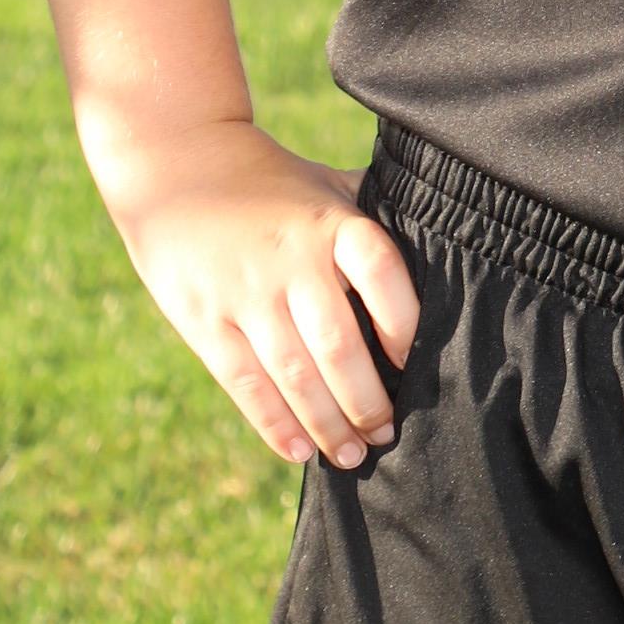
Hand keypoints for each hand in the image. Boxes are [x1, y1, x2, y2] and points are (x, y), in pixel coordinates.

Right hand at [103, 119, 419, 471]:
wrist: (177, 168)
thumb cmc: (274, 186)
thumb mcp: (330, 187)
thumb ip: (378, 219)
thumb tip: (446, 253)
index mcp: (334, 225)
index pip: (381, 274)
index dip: (405, 323)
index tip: (417, 365)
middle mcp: (292, 261)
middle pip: (338, 344)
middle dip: (367, 400)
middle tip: (389, 433)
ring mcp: (246, 294)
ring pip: (294, 374)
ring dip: (328, 424)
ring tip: (354, 455)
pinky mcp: (205, 320)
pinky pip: (244, 383)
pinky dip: (274, 423)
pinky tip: (300, 451)